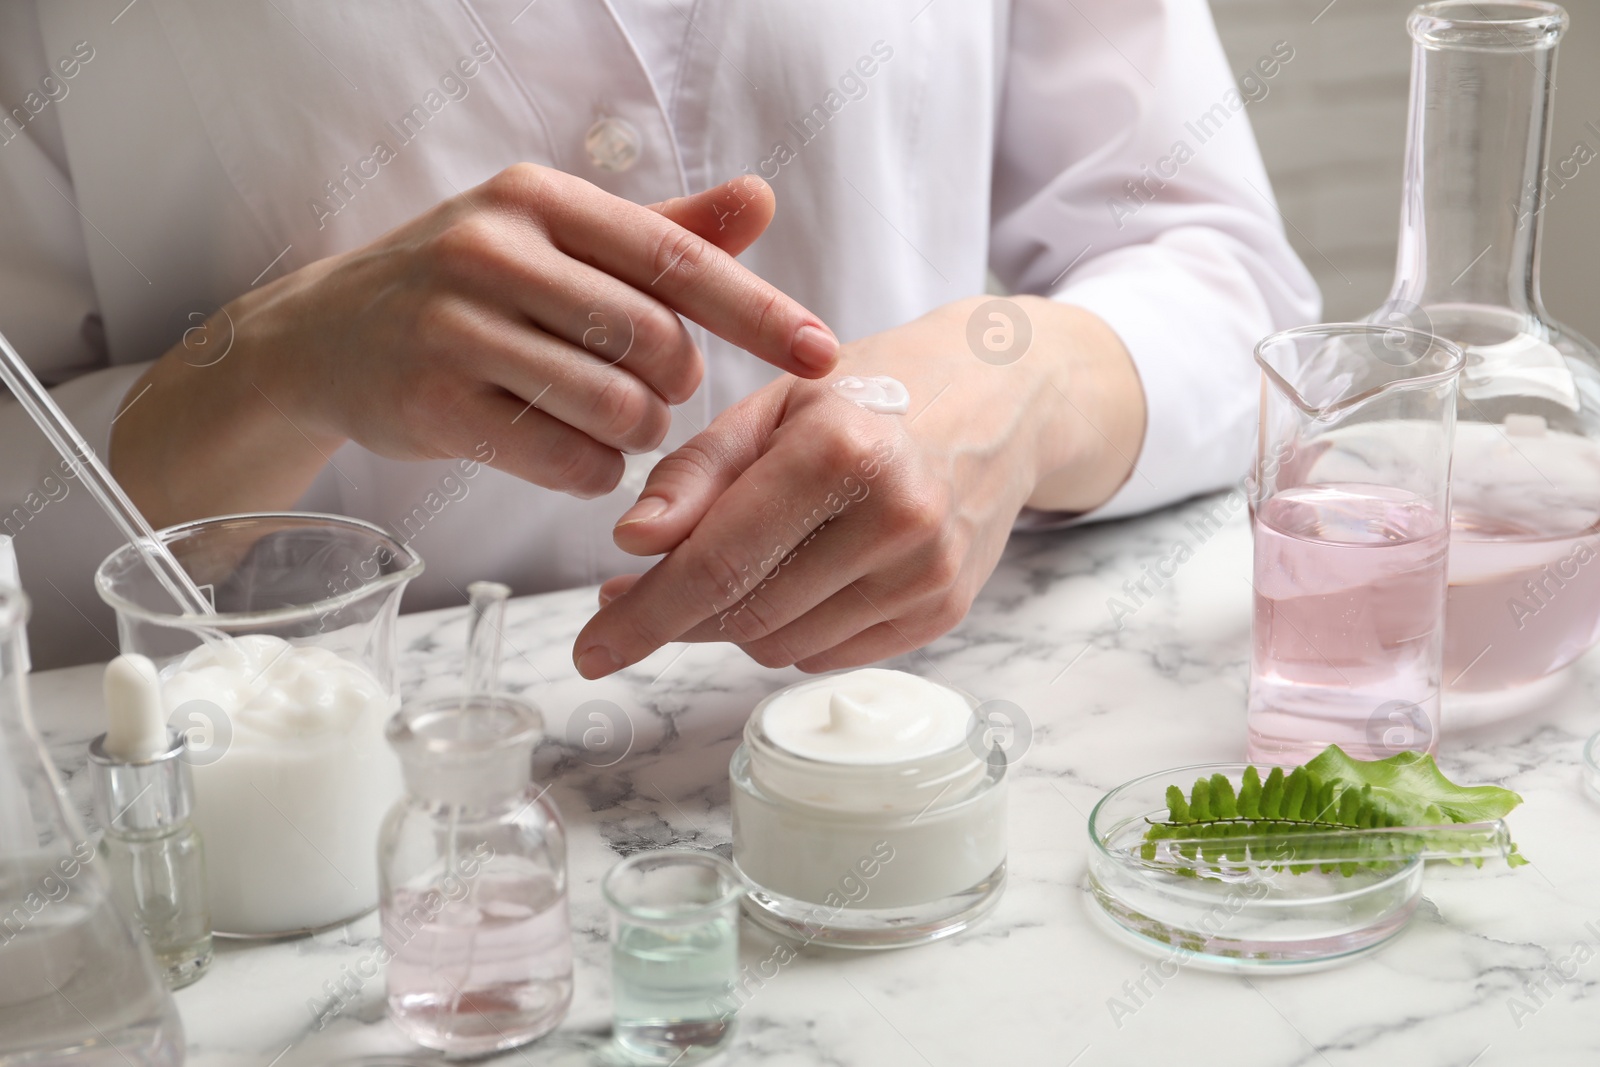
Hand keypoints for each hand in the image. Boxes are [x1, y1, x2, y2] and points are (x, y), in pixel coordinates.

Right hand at [112, 168, 838, 525]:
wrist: (324, 337)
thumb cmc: (469, 286)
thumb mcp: (559, 239)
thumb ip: (663, 231)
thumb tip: (762, 199)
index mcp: (539, 198)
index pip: (677, 259)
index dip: (759, 313)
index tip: (824, 356)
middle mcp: (492, 249)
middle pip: (654, 342)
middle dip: (678, 383)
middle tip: (657, 389)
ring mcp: (453, 327)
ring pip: (614, 406)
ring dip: (638, 432)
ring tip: (615, 421)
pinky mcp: (431, 404)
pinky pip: (563, 458)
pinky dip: (591, 469)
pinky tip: (571, 451)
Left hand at [571, 295, 1145, 676]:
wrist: (1005, 399)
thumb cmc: (876, 390)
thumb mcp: (777, 403)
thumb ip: (698, 473)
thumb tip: (631, 545)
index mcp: (842, 450)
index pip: (718, 563)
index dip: (644, 615)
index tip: (591, 649)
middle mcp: (896, 519)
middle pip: (744, 614)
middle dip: (678, 612)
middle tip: (642, 587)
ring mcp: (928, 573)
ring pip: (780, 645)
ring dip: (735, 620)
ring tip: (740, 561)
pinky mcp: (945, 610)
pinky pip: (828, 654)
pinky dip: (792, 628)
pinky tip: (802, 573)